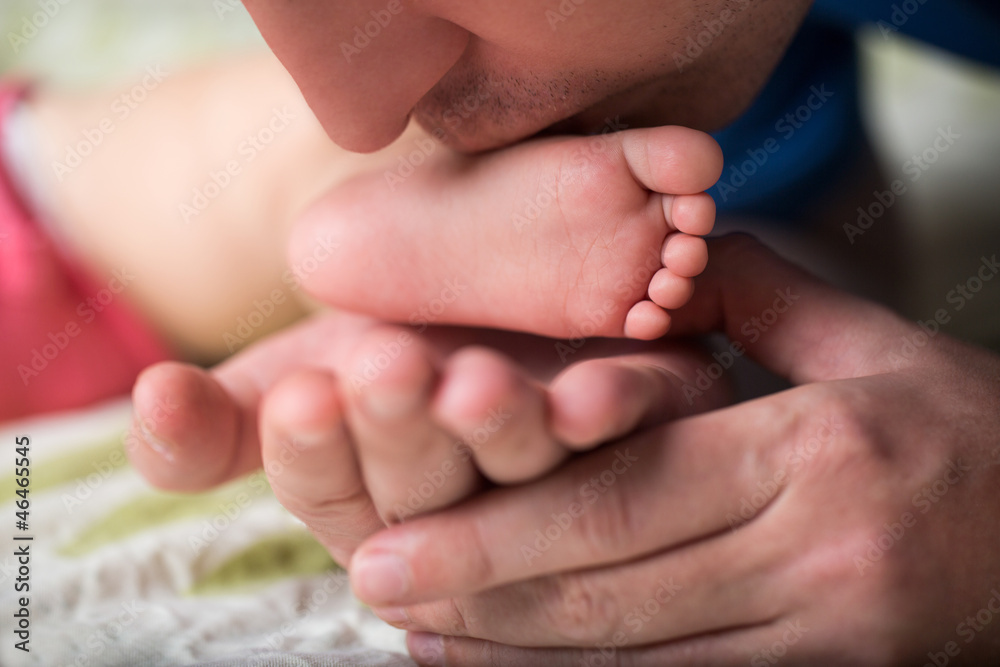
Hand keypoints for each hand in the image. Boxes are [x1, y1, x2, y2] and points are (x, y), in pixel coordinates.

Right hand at [129, 312, 727, 566]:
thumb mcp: (299, 376)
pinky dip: (606, 416)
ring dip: (495, 433)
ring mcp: (548, 481)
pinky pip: (626, 442)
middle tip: (385, 369)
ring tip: (474, 384)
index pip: (326, 492)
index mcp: (366, 500)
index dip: (312, 450)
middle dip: (400, 434)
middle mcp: (457, 509)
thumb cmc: (393, 353)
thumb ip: (224, 414)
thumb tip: (153, 399)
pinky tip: (593, 395)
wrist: (496, 304)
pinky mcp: (635, 439)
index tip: (303, 395)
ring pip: (520, 476)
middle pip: (423, 491)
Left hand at [342, 236, 999, 665]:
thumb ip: (759, 299)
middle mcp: (811, 554)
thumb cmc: (970, 430)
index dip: (499, 527)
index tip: (395, 536)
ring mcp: (820, 632)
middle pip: (611, 584)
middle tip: (375, 582)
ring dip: (516, 651)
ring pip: (637, 654)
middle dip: (479, 591)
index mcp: (814, 452)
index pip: (623, 495)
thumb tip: (667, 267)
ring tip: (422, 636)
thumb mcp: (873, 344)